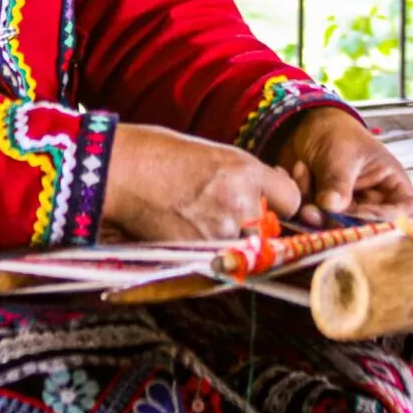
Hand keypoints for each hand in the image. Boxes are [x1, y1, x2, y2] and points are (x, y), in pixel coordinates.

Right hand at [103, 123, 302, 242]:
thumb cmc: (159, 154)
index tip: (267, 203)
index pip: (291, 200)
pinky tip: (185, 229)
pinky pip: (218, 259)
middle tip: (222, 214)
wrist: (120, 170)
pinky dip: (207, 252)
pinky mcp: (199, 252)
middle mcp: (242, 202)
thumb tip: (263, 197)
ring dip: (229, 242)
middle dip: (254, 226)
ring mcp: (221, 230)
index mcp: (246, 171)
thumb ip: (244, 177)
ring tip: (197, 219)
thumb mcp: (213, 154)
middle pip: (270, 229)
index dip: (279, 204)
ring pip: (244, 248)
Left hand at [271, 107, 412, 226]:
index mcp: (391, 185)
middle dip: (338, 220)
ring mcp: (346, 213)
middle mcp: (373, 205)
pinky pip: (312, 222)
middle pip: (368, 229)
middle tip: (316, 204)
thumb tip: (332, 207)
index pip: (406, 211)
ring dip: (314, 209)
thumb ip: (339, 181)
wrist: (305, 127)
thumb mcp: (341, 154)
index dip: (387, 218)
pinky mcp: (323, 216)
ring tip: (302, 173)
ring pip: (336, 228)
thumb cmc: (337, 135)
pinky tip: (297, 171)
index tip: (357, 211)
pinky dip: (300, 201)